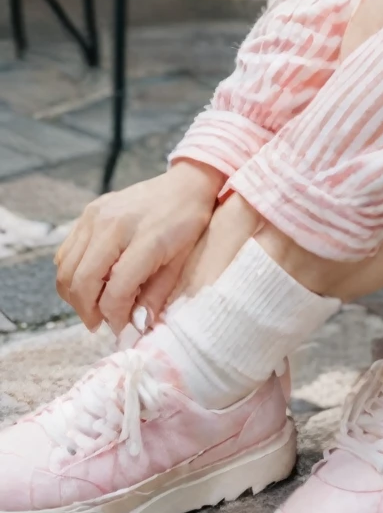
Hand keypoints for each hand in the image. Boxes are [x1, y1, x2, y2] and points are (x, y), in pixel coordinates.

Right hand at [54, 161, 223, 335]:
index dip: (114, 317)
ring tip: (95, 304)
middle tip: (101, 322)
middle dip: (88, 311)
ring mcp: (96, 216)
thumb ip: (155, 297)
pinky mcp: (88, 212)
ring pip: (66, 270)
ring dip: (75, 296)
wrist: (184, 185)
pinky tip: (92, 280)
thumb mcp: (180, 263)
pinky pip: (66, 252)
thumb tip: (135, 328)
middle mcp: (113, 225)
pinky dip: (72, 273)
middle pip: (82, 282)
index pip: (115, 291)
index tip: (121, 327)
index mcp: (143, 239)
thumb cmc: (187, 223)